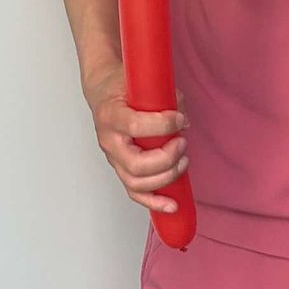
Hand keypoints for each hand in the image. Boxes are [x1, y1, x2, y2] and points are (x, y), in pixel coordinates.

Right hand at [84, 65, 187, 216]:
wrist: (102, 92)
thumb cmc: (121, 87)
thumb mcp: (141, 83)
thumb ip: (166, 98)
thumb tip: (185, 122)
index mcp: (111, 116)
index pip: (135, 126)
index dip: (163, 125)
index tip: (180, 119)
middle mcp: (109, 141)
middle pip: (136, 164)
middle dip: (166, 158)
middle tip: (182, 143)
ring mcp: (113, 159)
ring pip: (136, 182)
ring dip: (166, 177)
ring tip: (183, 162)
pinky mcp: (120, 169)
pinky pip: (135, 192)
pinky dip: (154, 202)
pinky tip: (171, 205)